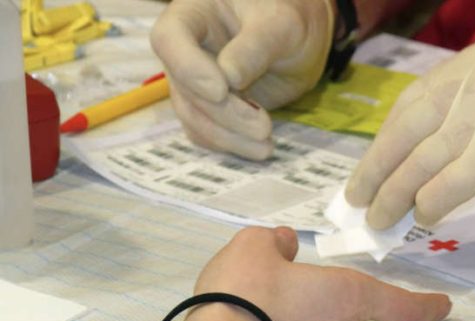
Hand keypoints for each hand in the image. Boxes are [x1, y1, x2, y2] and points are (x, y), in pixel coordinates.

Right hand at [150, 0, 333, 159]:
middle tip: (263, 127)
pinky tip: (259, 148)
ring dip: (228, 137)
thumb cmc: (287, 19)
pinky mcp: (208, 109)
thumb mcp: (280, 25)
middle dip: (224, 113)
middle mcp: (185, 50)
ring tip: (266, 146)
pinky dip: (231, 144)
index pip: (169, 39)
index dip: (189, 68)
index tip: (221, 91)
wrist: (300, 41)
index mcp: (194, 14)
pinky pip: (207, 133)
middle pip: (185, 88)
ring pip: (194, 117)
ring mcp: (193, 82)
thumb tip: (229, 76)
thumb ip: (254, 47)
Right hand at [192, 226, 450, 320]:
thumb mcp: (256, 245)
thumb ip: (277, 241)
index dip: (425, 305)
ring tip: (261, 296)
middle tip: (287, 278)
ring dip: (304, 311)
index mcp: (348, 296)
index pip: (400, 305)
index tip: (444, 307)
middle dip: (328, 293)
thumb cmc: (247, 289)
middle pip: (351, 310)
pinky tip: (256, 318)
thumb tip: (285, 245)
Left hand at [345, 32, 474, 228]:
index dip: (386, 138)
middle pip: (411, 126)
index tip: (369, 167)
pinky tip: (422, 217)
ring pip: (424, 158)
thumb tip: (405, 162)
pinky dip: (429, 203)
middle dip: (378, 166)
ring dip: (396, 194)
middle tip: (358, 197)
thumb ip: (461, 116)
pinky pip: (449, 182)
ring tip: (380, 218)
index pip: (416, 99)